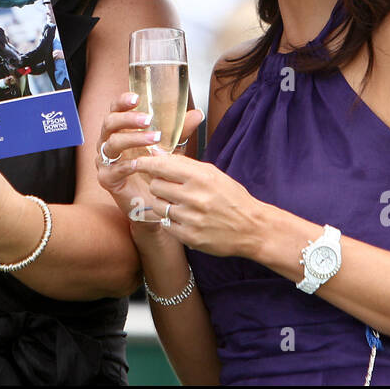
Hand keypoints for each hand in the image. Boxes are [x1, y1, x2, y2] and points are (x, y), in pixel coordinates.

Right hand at [95, 92, 202, 238]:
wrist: (153, 202)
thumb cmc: (156, 170)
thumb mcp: (171, 148)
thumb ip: (181, 131)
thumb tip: (197, 114)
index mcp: (120, 131)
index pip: (115, 111)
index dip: (122, 102)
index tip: (136, 98)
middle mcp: (108, 143)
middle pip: (109, 123)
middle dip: (128, 119)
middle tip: (147, 119)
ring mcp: (105, 161)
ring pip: (111, 144)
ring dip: (132, 139)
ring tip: (154, 138)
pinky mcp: (106, 179)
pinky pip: (114, 168)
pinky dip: (127, 165)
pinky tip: (140, 164)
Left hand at [120, 153, 262, 257]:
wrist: (251, 228)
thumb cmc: (231, 197)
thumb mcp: (212, 173)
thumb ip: (183, 163)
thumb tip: (155, 152)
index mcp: (201, 177)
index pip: (162, 165)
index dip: (146, 163)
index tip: (137, 162)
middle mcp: (194, 197)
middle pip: (155, 185)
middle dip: (158, 184)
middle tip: (169, 186)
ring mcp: (191, 218)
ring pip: (157, 205)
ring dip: (163, 202)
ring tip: (178, 203)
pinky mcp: (188, 236)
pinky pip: (165, 223)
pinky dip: (170, 219)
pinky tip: (184, 217)